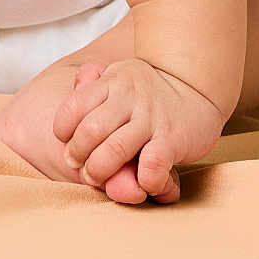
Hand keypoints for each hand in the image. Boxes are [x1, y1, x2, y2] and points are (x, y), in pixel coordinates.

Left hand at [51, 57, 224, 203]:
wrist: (195, 86)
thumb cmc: (147, 88)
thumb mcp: (117, 76)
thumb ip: (93, 85)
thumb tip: (73, 88)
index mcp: (111, 81)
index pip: (75, 105)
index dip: (63, 128)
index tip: (65, 141)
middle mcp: (128, 96)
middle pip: (91, 130)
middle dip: (78, 154)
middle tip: (78, 166)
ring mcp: (151, 117)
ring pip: (115, 149)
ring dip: (99, 170)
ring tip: (95, 177)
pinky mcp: (172, 139)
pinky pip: (151, 166)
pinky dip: (141, 181)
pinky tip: (140, 181)